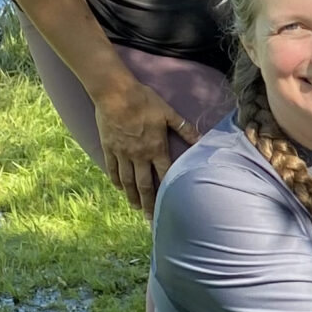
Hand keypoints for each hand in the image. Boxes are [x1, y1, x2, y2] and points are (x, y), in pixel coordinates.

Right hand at [94, 79, 196, 215]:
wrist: (114, 93)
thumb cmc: (144, 100)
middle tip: (150, 218)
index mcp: (156, 148)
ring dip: (131, 196)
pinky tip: (118, 188)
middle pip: (144, 185)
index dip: (168, 192)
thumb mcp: (168, 113)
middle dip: (149, 203)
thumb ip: (185, 128)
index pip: (165, 175)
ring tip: (135, 207)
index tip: (170, 207)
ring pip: (127, 180)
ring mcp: (122, 153)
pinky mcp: (108, 147)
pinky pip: (112, 168)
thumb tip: (203, 139)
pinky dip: (115, 180)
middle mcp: (139, 155)